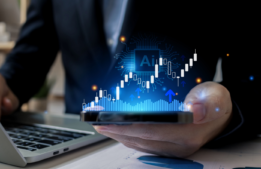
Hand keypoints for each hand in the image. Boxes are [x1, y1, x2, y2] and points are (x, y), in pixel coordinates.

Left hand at [94, 82, 232, 156]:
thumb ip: (208, 102)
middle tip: (96, 122)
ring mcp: (171, 149)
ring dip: (118, 135)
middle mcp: (178, 146)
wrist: (219, 118)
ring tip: (101, 125)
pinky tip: (117, 130)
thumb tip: (194, 110)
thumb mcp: (216, 96)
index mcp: (188, 132)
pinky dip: (127, 137)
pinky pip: (142, 145)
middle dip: (115, 131)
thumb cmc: (214, 103)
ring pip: (138, 144)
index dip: (127, 126)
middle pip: (140, 139)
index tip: (107, 121)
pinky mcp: (166, 148)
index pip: (151, 130)